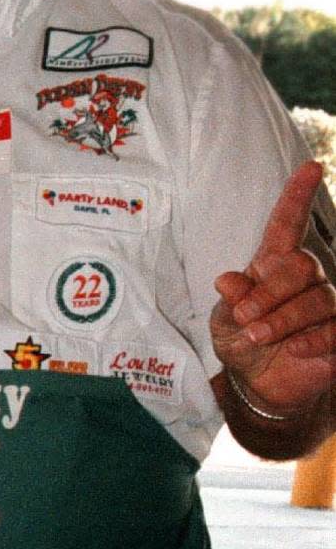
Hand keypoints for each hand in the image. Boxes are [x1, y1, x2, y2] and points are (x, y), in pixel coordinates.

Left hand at [211, 161, 335, 413]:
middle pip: (301, 266)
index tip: (310, 166)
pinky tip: (295, 349)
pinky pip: (335, 327)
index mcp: (272, 264)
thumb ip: (230, 301)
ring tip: (257, 336)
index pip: (287, 225)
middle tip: (245, 317)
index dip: (297, 196)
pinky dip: (312, 338)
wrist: (257, 382)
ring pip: (317, 298)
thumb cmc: (240, 341)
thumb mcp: (224, 322)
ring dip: (283, 319)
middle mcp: (304, 277)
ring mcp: (325, 303)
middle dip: (270, 292)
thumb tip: (229, 280)